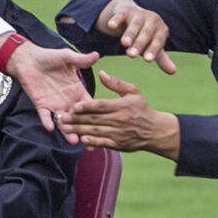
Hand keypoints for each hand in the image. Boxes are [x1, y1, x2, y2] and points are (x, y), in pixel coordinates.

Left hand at [2, 43, 100, 136]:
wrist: (28, 59)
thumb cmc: (49, 57)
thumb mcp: (67, 57)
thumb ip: (81, 59)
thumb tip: (97, 55)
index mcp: (78, 90)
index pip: (90, 105)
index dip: (97, 113)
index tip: (105, 123)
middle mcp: (68, 101)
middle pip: (79, 118)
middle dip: (85, 129)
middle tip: (92, 141)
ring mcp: (55, 104)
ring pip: (64, 121)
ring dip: (68, 131)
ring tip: (74, 140)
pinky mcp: (41, 105)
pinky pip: (45, 116)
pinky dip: (47, 122)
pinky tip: (50, 127)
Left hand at [57, 71, 181, 157]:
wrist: (155, 131)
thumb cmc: (142, 109)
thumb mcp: (133, 92)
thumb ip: (116, 83)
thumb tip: (102, 73)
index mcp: (121, 105)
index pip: (101, 106)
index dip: (86, 106)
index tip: (74, 106)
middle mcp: (119, 119)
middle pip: (95, 119)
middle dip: (77, 119)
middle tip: (62, 118)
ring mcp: (119, 133)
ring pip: (96, 131)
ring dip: (80, 130)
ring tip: (66, 129)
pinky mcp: (118, 144)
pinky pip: (103, 143)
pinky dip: (93, 141)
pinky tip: (82, 139)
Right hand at [99, 0, 175, 73]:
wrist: (132, 14)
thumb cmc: (145, 35)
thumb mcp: (153, 45)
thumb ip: (161, 58)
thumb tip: (173, 72)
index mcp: (161, 30)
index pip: (158, 41)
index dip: (153, 50)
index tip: (147, 60)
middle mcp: (152, 20)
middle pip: (146, 33)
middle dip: (139, 44)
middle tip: (132, 55)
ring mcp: (139, 14)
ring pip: (134, 25)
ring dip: (129, 34)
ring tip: (124, 44)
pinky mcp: (125, 11)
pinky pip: (120, 16)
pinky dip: (116, 20)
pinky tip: (111, 26)